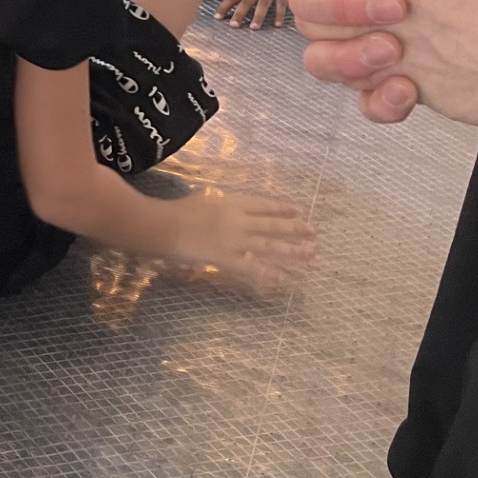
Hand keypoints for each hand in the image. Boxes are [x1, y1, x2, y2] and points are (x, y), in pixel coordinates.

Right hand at [169, 190, 316, 296]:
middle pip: (272, 224)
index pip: (263, 205)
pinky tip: (283, 278)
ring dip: (290, 251)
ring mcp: (234, 241)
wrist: (164, 226)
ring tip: (309, 254)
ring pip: (269, 246)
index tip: (297, 210)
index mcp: (231, 203)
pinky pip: (252, 268)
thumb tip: (232, 211)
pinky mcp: (227, 259)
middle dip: (294, 229)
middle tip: (313, 233)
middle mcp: (238, 221)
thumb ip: (220, 205)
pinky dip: (268, 274)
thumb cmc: (177, 210)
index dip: (281, 208)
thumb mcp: (203, 199)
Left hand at [213, 0, 295, 27]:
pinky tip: (277, 24)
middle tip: (234, 26)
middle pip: (246, 2)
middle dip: (239, 13)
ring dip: (258, 16)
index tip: (217, 17)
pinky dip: (280, 14)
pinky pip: (281, 4)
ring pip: (263, 4)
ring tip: (253, 27)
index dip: (224, 7)